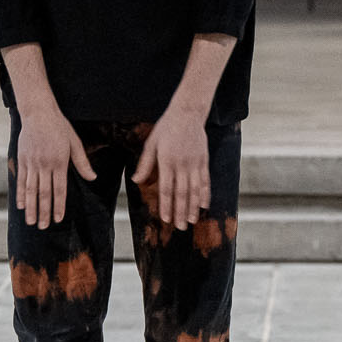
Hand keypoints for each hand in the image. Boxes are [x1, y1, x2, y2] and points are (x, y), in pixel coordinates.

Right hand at [15, 106, 94, 229]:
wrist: (38, 112)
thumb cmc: (59, 127)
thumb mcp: (74, 142)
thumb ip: (82, 162)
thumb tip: (92, 178)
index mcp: (59, 162)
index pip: (59, 190)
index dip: (58, 206)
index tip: (58, 219)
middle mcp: (44, 165)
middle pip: (44, 193)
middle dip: (44, 212)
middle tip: (43, 227)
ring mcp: (32, 163)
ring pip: (31, 190)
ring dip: (31, 208)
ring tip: (31, 222)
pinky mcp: (22, 160)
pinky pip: (20, 180)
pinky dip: (20, 194)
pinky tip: (21, 206)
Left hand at [133, 107, 211, 229]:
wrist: (187, 113)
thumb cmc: (166, 128)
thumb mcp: (151, 143)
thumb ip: (145, 164)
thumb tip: (136, 181)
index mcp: (167, 161)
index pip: (166, 189)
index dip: (166, 205)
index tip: (165, 219)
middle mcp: (182, 164)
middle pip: (182, 193)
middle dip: (180, 212)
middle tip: (180, 227)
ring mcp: (195, 163)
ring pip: (195, 190)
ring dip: (193, 207)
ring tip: (191, 221)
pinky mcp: (203, 160)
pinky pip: (205, 181)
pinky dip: (205, 194)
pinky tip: (204, 206)